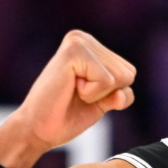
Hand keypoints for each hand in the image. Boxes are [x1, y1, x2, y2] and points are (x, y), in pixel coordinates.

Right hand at [0, 30, 135, 167]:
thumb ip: (119, 94)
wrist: (37, 129)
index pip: (129, 73)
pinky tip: (70, 89)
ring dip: (98, 94)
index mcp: (91, 47)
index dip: (112, 95)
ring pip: (119, 77)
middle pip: (128, 74)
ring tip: (72, 91)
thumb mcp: (101, 104)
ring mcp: (78, 41)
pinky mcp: (74, 51)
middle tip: (76, 95)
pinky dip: (92, 94)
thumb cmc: (65, 117)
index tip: (84, 96)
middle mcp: (84, 38)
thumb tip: (123, 93)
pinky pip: (107, 80)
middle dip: (106, 94)